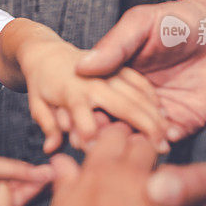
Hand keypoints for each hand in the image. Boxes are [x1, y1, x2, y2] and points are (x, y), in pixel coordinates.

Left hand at [20, 39, 168, 152]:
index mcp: (71, 92)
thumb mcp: (37, 104)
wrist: (47, 52)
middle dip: (144, 127)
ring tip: (169, 136)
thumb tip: (50, 149)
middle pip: (124, 106)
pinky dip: (154, 98)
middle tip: (162, 149)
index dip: (93, 133)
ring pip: (138, 95)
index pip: (82, 114)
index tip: (109, 153)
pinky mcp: (118, 67)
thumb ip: (48, 125)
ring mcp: (109, 72)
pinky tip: (166, 114)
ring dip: (156, 115)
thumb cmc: (41, 83)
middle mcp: (93, 82)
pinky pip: (142, 83)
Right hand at [44, 124, 195, 205]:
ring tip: (160, 197)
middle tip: (140, 172)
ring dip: (167, 179)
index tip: (120, 151)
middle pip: (145, 145)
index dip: (119, 140)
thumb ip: (65, 181)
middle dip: (144, 153)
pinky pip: (192, 201)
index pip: (116, 134)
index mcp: (100, 169)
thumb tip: (61, 161)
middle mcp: (130, 172)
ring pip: (171, 169)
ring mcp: (158, 191)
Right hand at [77, 0, 205, 140]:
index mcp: (115, 79)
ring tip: (131, 143)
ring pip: (139, 139)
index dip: (84, 114)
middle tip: (99, 142)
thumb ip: (114, 46)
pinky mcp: (184, 122)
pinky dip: (163, 144)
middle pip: (112, 126)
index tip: (76, 123)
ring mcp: (157, 114)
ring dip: (132, 145)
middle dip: (105, 136)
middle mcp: (133, 101)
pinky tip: (161, 141)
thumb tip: (81, 67)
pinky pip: (169, 141)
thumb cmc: (175, 20)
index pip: (95, 103)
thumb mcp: (138, 25)